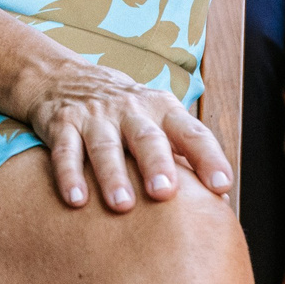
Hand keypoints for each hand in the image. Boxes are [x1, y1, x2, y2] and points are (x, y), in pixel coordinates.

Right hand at [18, 57, 229, 211]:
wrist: (65, 78)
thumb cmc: (127, 115)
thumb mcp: (159, 123)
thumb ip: (185, 160)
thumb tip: (221, 205)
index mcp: (163, 110)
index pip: (191, 132)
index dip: (207, 157)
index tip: (221, 185)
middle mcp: (130, 110)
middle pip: (147, 137)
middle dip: (157, 164)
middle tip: (165, 193)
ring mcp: (95, 117)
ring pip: (105, 145)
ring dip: (113, 175)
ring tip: (122, 205)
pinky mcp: (63, 125)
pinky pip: (65, 151)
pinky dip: (69, 174)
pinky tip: (77, 200)